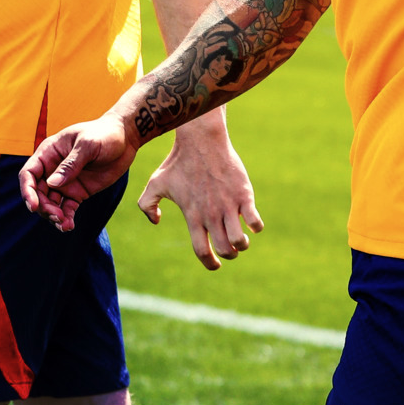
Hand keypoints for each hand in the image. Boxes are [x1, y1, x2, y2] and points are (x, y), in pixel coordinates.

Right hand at [19, 112, 137, 230]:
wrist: (126, 138)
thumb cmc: (105, 134)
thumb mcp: (88, 144)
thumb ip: (71, 163)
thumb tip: (52, 183)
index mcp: (49, 152)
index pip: (29, 173)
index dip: (28, 190)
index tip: (33, 205)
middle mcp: (53, 169)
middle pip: (38, 193)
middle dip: (43, 207)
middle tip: (57, 216)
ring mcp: (65, 182)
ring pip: (50, 204)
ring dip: (53, 216)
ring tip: (65, 223)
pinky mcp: (77, 192)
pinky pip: (66, 208)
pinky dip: (66, 218)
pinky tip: (69, 226)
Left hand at [138, 111, 263, 269]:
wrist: (201, 140)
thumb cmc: (178, 161)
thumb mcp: (155, 183)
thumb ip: (147, 204)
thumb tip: (156, 221)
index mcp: (193, 216)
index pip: (202, 251)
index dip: (210, 263)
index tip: (216, 264)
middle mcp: (211, 214)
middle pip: (224, 249)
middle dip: (229, 254)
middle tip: (230, 248)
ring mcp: (229, 205)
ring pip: (240, 240)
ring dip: (242, 244)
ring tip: (241, 238)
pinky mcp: (244, 194)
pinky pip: (255, 221)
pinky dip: (256, 226)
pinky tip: (252, 220)